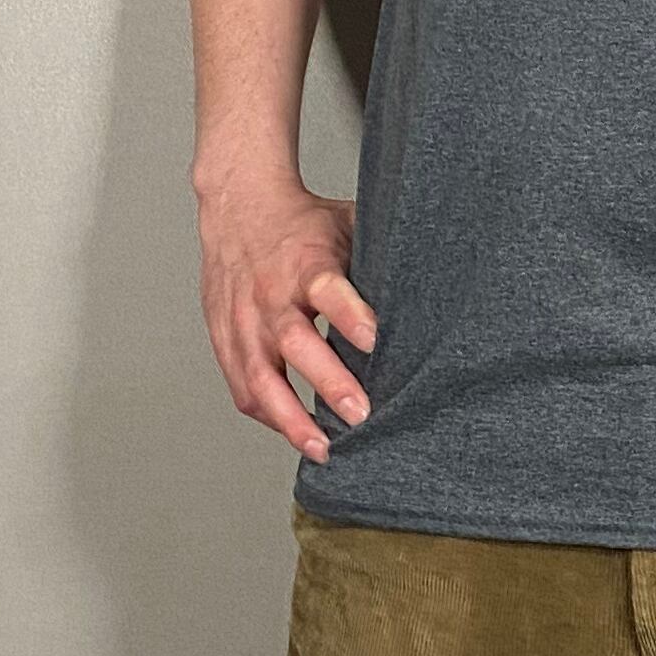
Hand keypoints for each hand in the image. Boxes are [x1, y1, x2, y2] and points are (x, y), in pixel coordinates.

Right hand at [194, 158, 376, 461]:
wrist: (238, 206)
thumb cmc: (304, 225)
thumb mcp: (347, 226)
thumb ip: (379, 262)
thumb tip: (431, 293)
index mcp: (307, 262)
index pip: (329, 289)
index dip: (351, 316)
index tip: (376, 342)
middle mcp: (271, 294)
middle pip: (295, 342)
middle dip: (328, 382)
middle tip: (361, 415)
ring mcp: (243, 320)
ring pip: (261, 377)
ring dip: (291, 417)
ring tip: (323, 449)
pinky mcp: (224, 338)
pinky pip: (243, 386)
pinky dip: (267, 414)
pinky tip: (293, 432)